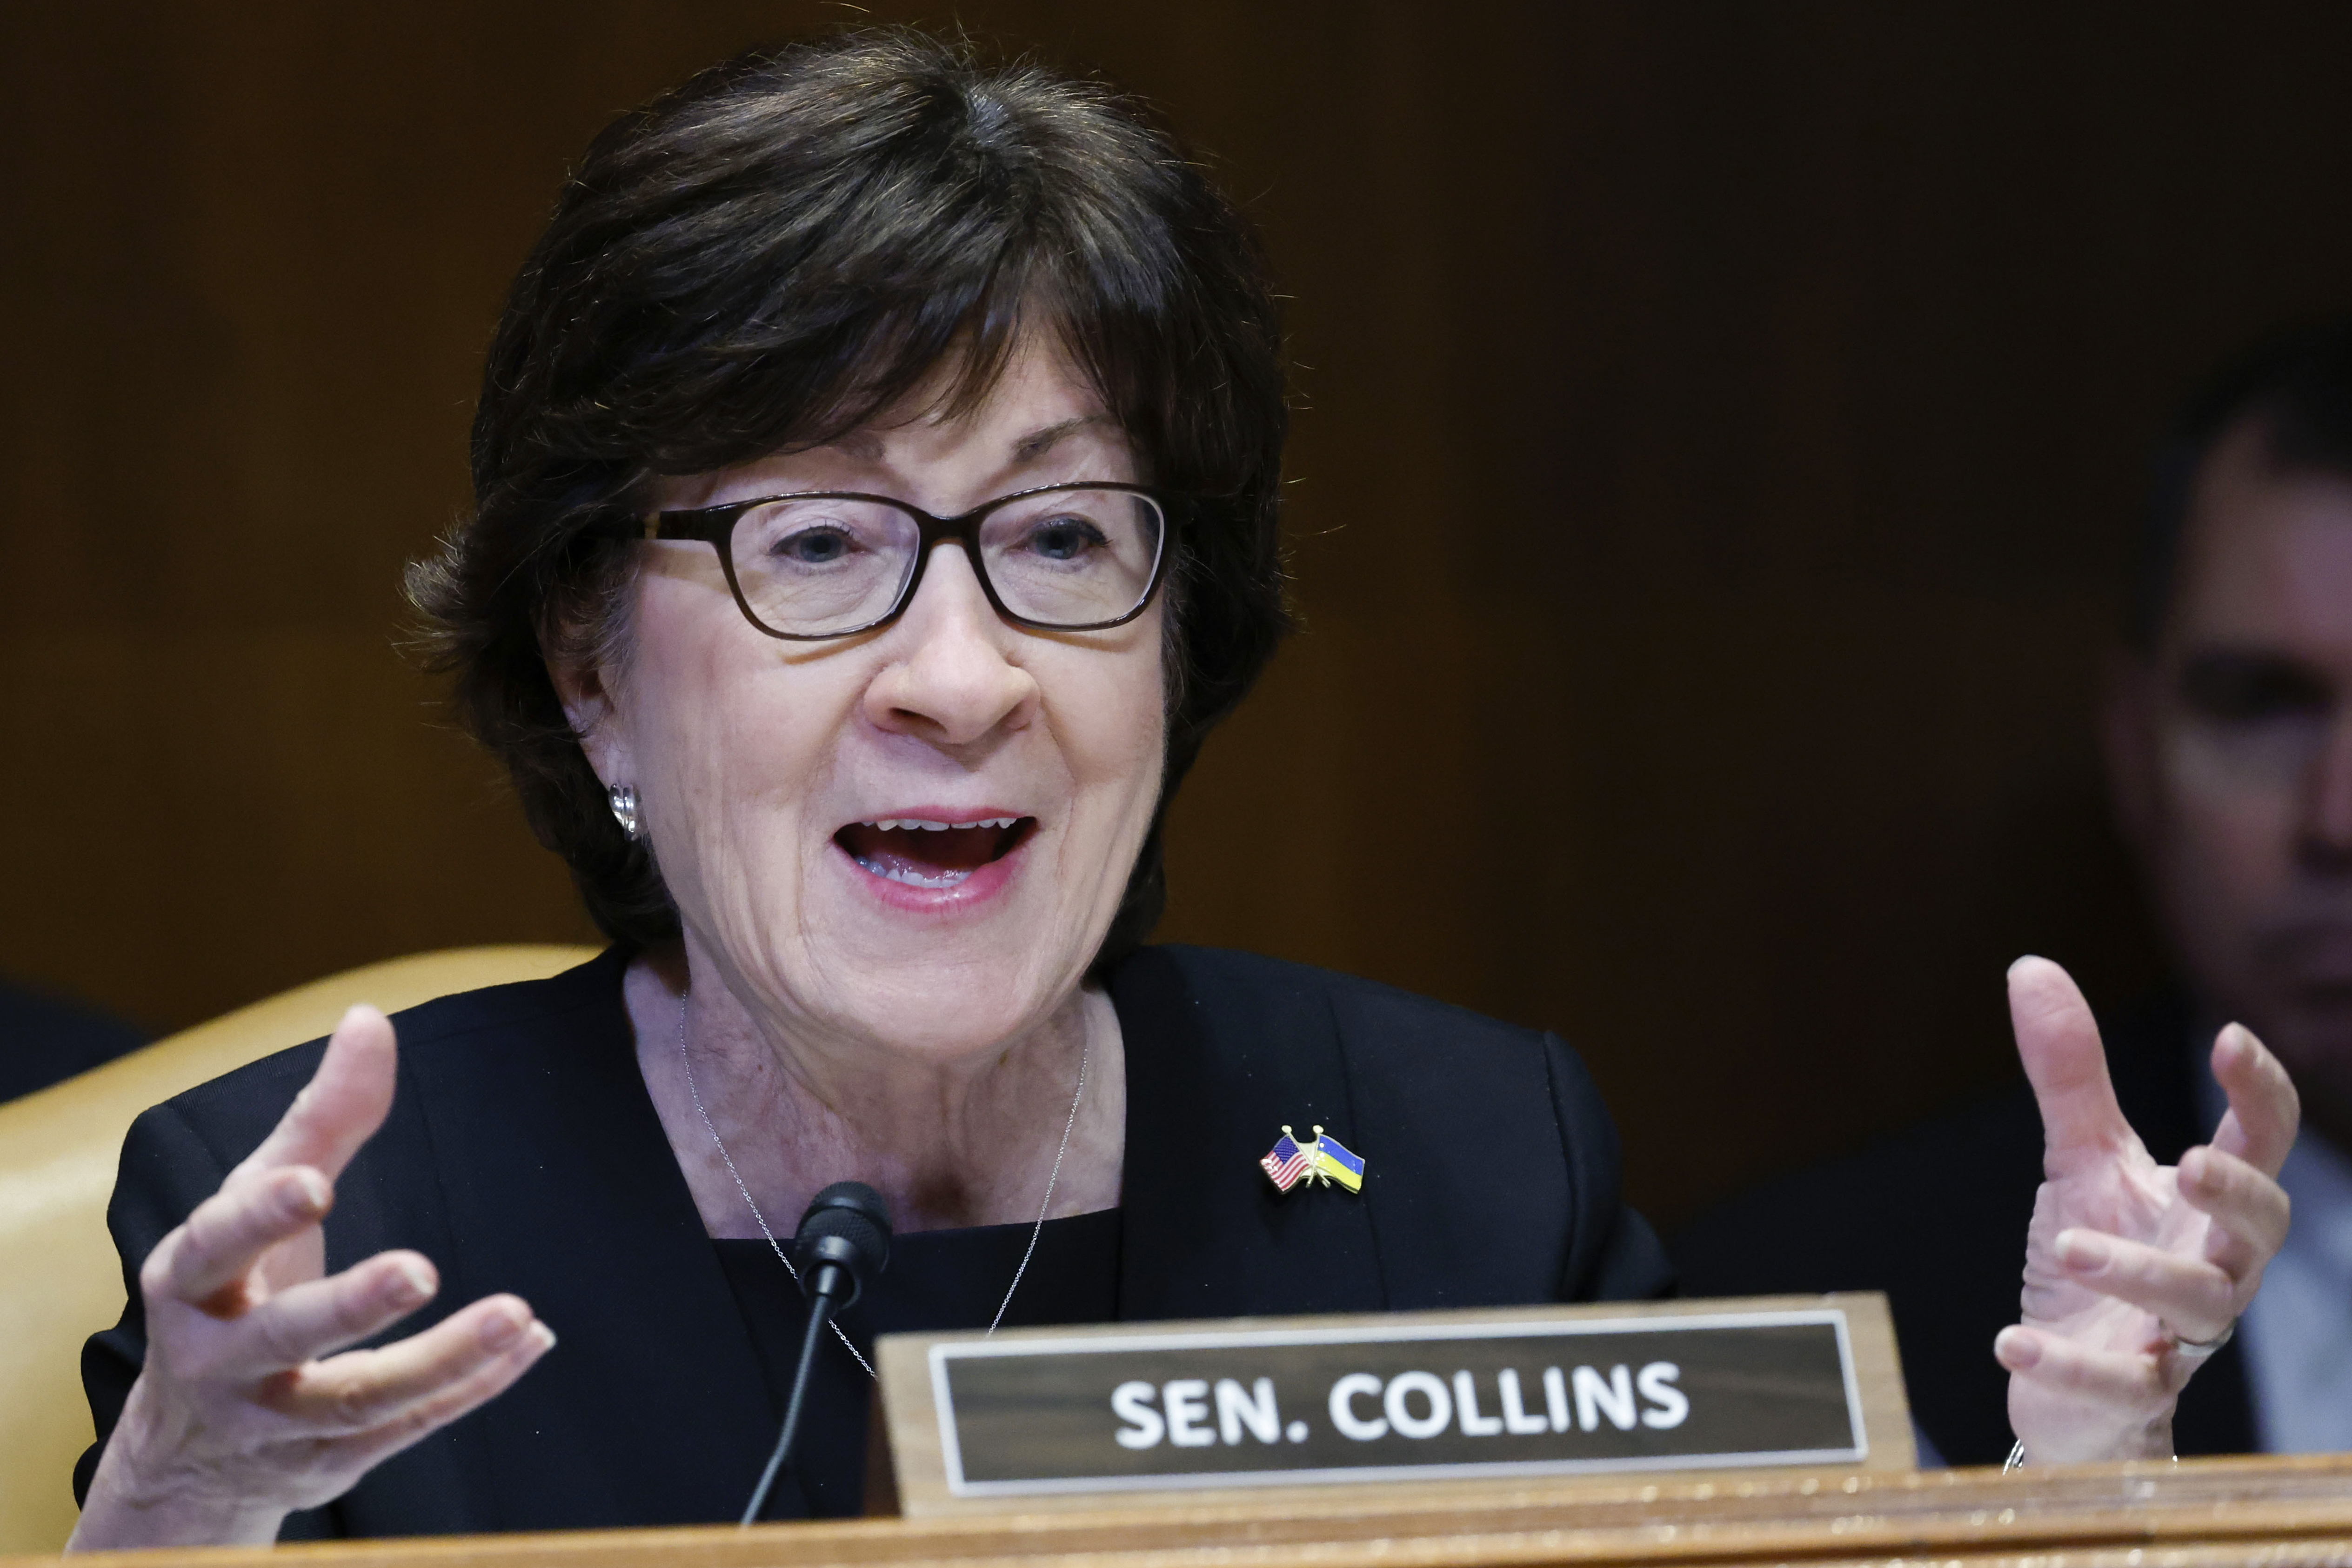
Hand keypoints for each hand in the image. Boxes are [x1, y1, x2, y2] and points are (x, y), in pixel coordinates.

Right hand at [68, 1006, 555, 1550]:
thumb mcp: (258, 1200)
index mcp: (193, 1278)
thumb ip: (321, 1117)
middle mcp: (222, 1357)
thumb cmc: (237, 1286)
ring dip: (442, 1360)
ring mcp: (275, 1419)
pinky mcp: (327, 1462)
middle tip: (418, 1269)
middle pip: (284, 1334)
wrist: (192, 1443)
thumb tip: (369, 1018)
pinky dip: (470, 1388)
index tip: (313, 1182)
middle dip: (347, 1304)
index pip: (219, 1244)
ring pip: (357, 1401)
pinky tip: (529, 1343)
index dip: (261, 1216)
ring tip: (517, 1315)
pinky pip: (405, 1429)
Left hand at [1997, 957, 2295, 1464]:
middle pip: (2264, 1228)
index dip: (2258, 1090)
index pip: (2263, 1141)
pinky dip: (2066, 1365)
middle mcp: (2214, 1267)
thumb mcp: (2082, 1160)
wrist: (2072, 1380)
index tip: (2228, 1037)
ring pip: (2197, 1308)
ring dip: (2137, 1273)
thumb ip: (2071, 1076)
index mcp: (2209, 1206)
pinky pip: (2114, 1384)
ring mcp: (2177, 1336)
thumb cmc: (2098, 1257)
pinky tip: (2011, 1342)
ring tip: (2068, 1246)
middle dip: (2237, 1194)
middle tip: (2191, 1161)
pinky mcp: (2129, 1393)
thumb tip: (2030, 967)